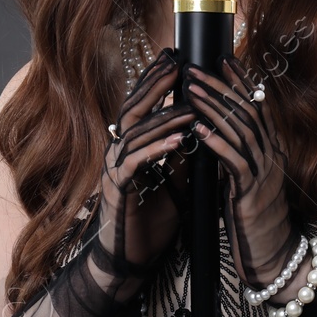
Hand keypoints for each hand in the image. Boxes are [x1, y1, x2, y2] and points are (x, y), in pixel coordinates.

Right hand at [93, 47, 196, 274]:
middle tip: (177, 63)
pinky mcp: (117, 189)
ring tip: (191, 104)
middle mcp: (118, 151)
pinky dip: (158, 148)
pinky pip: (136, 162)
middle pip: (133, 108)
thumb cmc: (153, 219)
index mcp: (131, 146)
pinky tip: (179, 140)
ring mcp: (115, 169)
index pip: (142, 105)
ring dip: (165, 117)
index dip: (157, 81)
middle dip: (156, 85)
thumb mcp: (175, 180)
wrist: (133, 257)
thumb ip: (182, 154)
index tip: (177, 58)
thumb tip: (202, 128)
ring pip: (136, 132)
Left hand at [186, 52, 296, 287]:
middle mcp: (271, 155)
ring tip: (190, 91)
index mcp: (271, 149)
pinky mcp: (251, 192)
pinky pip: (233, 160)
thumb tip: (217, 131)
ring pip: (239, 130)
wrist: (272, 255)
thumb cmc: (255, 218)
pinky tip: (197, 129)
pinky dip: (215, 142)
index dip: (241, 80)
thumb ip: (237, 154)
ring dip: (213, 107)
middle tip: (195, 69)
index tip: (222, 59)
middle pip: (246, 110)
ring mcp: (263, 172)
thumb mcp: (246, 179)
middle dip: (219, 87)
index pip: (257, 105)